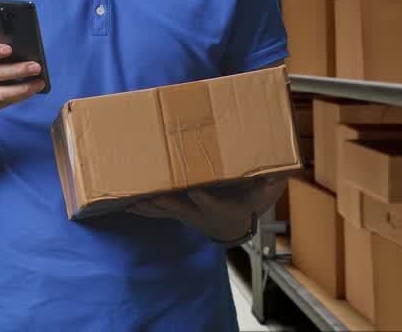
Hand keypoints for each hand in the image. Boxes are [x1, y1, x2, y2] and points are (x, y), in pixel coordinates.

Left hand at [129, 175, 288, 242]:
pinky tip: (124, 203)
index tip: (193, 189)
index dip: (201, 197)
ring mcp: (184, 213)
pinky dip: (141, 207)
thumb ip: (268, 186)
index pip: (209, 202)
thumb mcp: (261, 197)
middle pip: (175, 207)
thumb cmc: (245, 207)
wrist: (233, 228)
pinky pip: (155, 210)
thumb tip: (278, 174)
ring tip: (122, 198)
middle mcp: (197, 213)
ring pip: (160, 210)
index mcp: (218, 208)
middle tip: (140, 193)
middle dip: (158, 201)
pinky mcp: (176, 211)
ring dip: (143, 205)